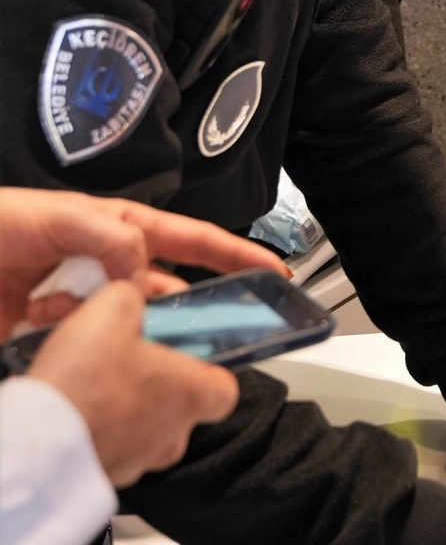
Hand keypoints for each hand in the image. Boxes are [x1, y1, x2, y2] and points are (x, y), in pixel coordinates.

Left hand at [0, 187, 288, 332]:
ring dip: (142, 337)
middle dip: (194, 309)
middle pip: (167, 290)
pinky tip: (92, 357)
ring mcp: (76, 300)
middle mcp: (102, 265)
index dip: (234, 255)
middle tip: (216, 334)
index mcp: (116, 230)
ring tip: (155, 354)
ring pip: (130, 324)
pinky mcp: (46, 333)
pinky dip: (93, 355)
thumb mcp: (54, 216)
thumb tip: (143, 268)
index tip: (272, 271)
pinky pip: (85, 347)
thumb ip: (107, 234)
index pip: (190, 240)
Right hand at [28, 281, 238, 485]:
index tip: (182, 347)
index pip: (224, 385)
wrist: (36, 439)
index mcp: (195, 394)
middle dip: (155, 380)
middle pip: (180, 403)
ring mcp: (140, 461)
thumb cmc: (84, 382)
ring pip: (143, 425)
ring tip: (93, 379)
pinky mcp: (105, 474)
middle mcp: (174, 435)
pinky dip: (97, 425)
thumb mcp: (113, 309)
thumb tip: (130, 294)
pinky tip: (75, 404)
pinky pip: (110, 444)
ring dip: (123, 403)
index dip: (204, 364)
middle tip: (127, 357)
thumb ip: (133, 295)